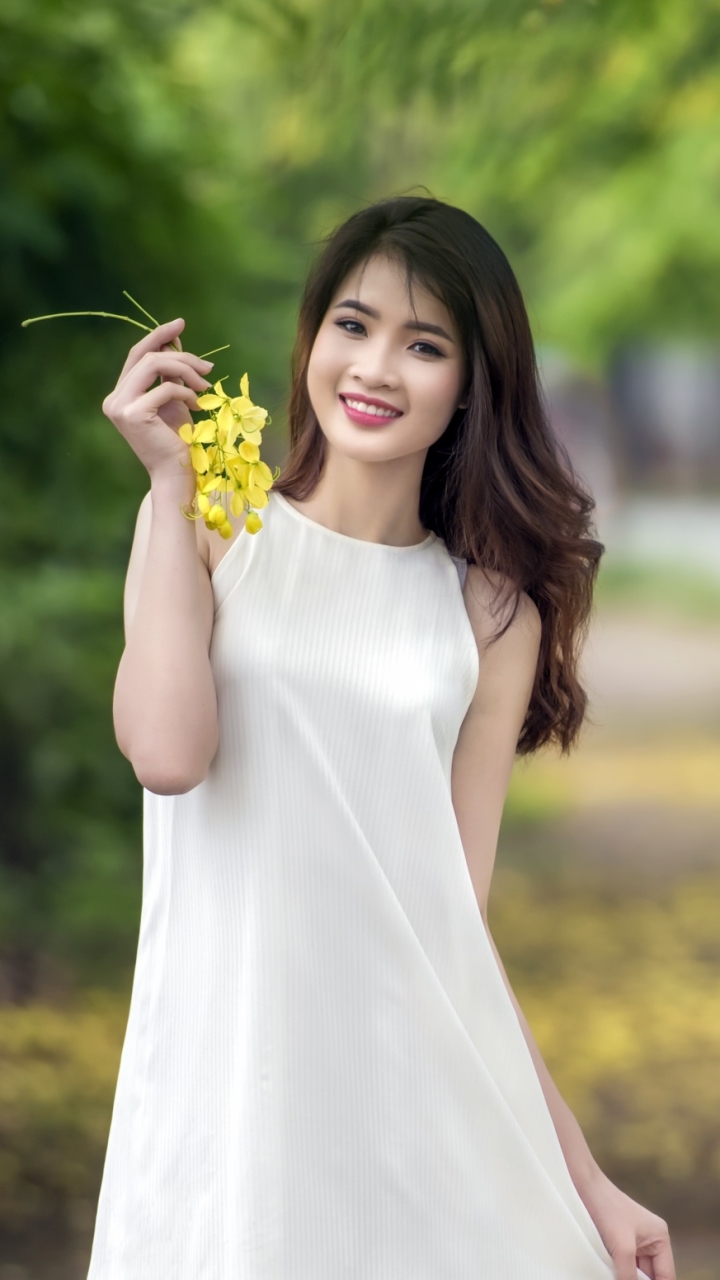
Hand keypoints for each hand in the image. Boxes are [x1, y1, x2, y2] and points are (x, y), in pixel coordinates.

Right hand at [102, 318, 213, 483]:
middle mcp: (114, 399)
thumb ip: (169, 373)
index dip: (158, 336)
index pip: (137, 355)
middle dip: (180, 354)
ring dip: (186, 370)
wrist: (176, 475)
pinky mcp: (133, 414)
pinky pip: (165, 388)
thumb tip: (174, 341)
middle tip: (207, 366)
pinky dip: (187, 392)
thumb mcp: (174, 399)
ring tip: (206, 385)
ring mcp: (120, 407)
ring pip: (154, 365)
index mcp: (120, 394)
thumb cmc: (178, 440)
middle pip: (146, 356)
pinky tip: (197, 407)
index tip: (181, 323)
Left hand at [580, 1168, 674, 1279]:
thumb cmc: (606, 1208)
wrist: (582, 1185)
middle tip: (622, 1279)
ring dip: (626, 1278)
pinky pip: (622, 1265)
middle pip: (650, 1276)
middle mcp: (650, 1240)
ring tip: (612, 1274)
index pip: (666, 1276)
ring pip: (635, 1272)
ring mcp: (633, 1241)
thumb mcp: (622, 1248)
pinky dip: (617, 1273)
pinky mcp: (617, 1242)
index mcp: (660, 1238)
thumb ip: (630, 1276)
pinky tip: (608, 1274)